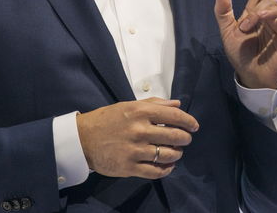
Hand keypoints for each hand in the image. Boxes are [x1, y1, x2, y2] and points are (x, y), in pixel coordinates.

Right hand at [76, 97, 198, 178]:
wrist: (82, 139)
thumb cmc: (107, 120)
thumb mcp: (129, 105)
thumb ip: (154, 104)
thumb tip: (178, 104)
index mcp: (140, 112)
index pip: (174, 115)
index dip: (188, 121)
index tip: (194, 126)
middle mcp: (139, 130)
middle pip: (174, 136)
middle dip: (185, 139)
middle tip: (186, 140)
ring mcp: (134, 150)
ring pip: (168, 155)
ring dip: (177, 154)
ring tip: (176, 152)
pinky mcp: (129, 167)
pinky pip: (155, 171)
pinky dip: (166, 169)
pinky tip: (168, 166)